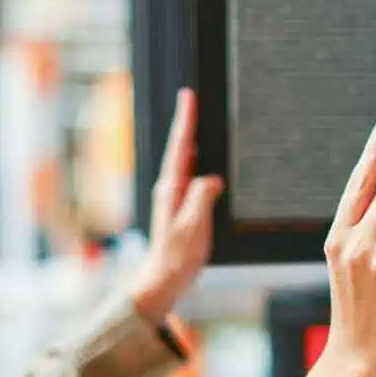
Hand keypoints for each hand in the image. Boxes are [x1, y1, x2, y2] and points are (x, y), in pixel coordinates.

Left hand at [131, 89, 223, 324]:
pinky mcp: (181, 205)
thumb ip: (201, 199)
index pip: (180, 148)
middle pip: (180, 148)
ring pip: (185, 160)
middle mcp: (170, 188)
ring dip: (191, 138)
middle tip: (192, 98)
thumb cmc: (176, 257)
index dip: (185, 122)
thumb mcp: (191, 228)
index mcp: (171, 189)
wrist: (164, 279)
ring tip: (197, 118)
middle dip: (187, 122)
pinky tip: (202, 156)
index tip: (188, 97)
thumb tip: (211, 178)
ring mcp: (174, 196)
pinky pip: (191, 174)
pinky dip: (196, 158)